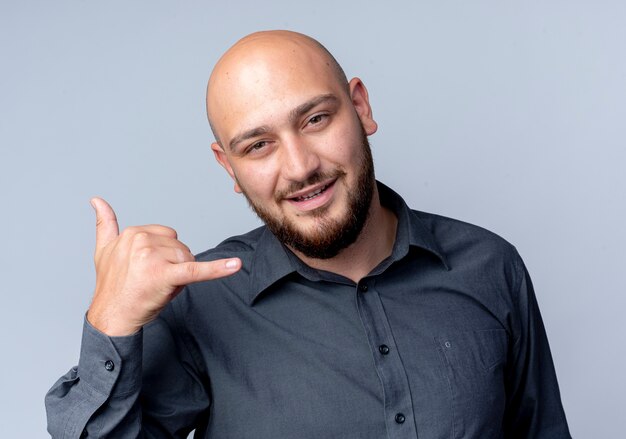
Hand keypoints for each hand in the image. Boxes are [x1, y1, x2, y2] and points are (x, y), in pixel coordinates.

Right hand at [86, 197, 240, 335]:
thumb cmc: (113, 286)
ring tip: (157, 287)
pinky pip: (197, 270)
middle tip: (152, 282)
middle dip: (174, 265)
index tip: (146, 269)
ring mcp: (153, 257)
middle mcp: (142, 241)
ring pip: (187, 259)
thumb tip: (97, 199)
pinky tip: (235, 265)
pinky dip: (218, 269)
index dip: (164, 255)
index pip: (168, 236)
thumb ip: (105, 224)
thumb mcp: (103, 250)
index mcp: (132, 232)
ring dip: (180, 275)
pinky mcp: (167, 275)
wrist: (112, 317)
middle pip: (180, 247)